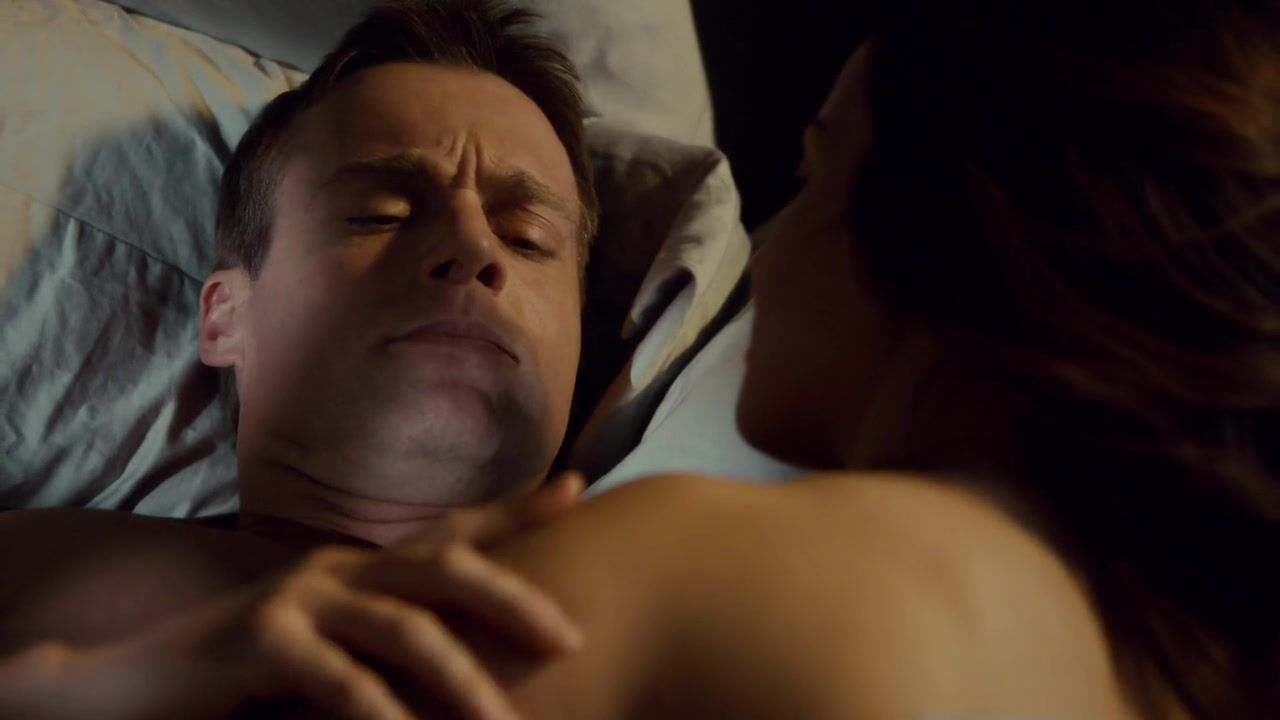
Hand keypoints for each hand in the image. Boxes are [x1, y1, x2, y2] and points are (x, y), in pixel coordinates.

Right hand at [63, 471, 586, 719]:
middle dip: (514, 599)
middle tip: (571, 638)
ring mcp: (299, 596)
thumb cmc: (251, 677)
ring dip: (463, 682)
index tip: (578, 488)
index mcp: (362, 566)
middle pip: (445, 566)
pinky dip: (384, 718)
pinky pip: (343, 681)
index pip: (452, 529)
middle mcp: (338, 567)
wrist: (135, 684)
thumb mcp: (333, 647)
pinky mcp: (262, 637)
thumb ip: (386, 640)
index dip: (515, 506)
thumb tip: (465, 658)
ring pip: (405, 628)